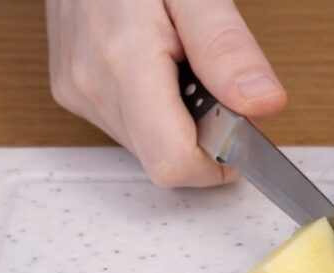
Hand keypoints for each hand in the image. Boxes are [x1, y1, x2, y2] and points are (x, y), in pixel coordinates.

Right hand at [45, 0, 286, 186]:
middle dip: (203, 135)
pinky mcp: (71, 90)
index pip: (173, 162)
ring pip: (148, 147)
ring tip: (182, 63)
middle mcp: (91, 86)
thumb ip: (226, 48)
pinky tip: (160, 66)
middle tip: (214, 80)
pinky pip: (130, 126)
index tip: (242, 131)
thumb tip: (262, 103)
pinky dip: (157, 109)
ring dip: (180, 122)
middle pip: (164, 159)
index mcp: (123, 60)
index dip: (218, 161)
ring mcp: (77, 91)